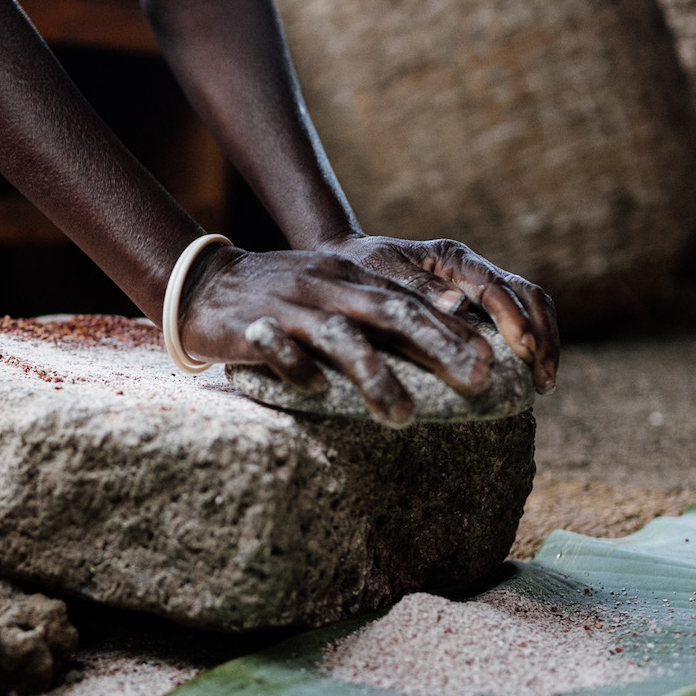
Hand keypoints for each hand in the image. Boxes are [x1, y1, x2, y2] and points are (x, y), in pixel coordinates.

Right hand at [177, 246, 496, 425]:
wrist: (203, 283)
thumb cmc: (278, 295)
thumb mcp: (331, 289)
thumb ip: (375, 309)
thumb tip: (440, 341)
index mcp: (349, 278)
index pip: (410, 301)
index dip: (452, 329)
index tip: (491, 360)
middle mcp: (326, 288)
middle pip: (391, 314)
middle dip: (438, 347)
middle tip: (477, 381)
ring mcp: (289, 307)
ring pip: (341, 337)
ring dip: (376, 376)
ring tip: (405, 416)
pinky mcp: (252, 329)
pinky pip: (277, 347)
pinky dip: (298, 367)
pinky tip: (318, 392)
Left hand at [318, 233, 559, 393]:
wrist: (348, 260)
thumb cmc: (362, 267)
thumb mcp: (382, 271)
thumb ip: (417, 286)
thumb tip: (459, 306)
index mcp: (453, 257)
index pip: (496, 287)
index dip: (515, 320)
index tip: (525, 352)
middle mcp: (472, 269)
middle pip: (527, 295)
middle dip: (543, 335)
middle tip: (544, 378)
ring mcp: (478, 286)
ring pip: (529, 306)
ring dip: (543, 342)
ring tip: (543, 382)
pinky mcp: (476, 306)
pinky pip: (514, 321)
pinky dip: (529, 344)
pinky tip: (529, 374)